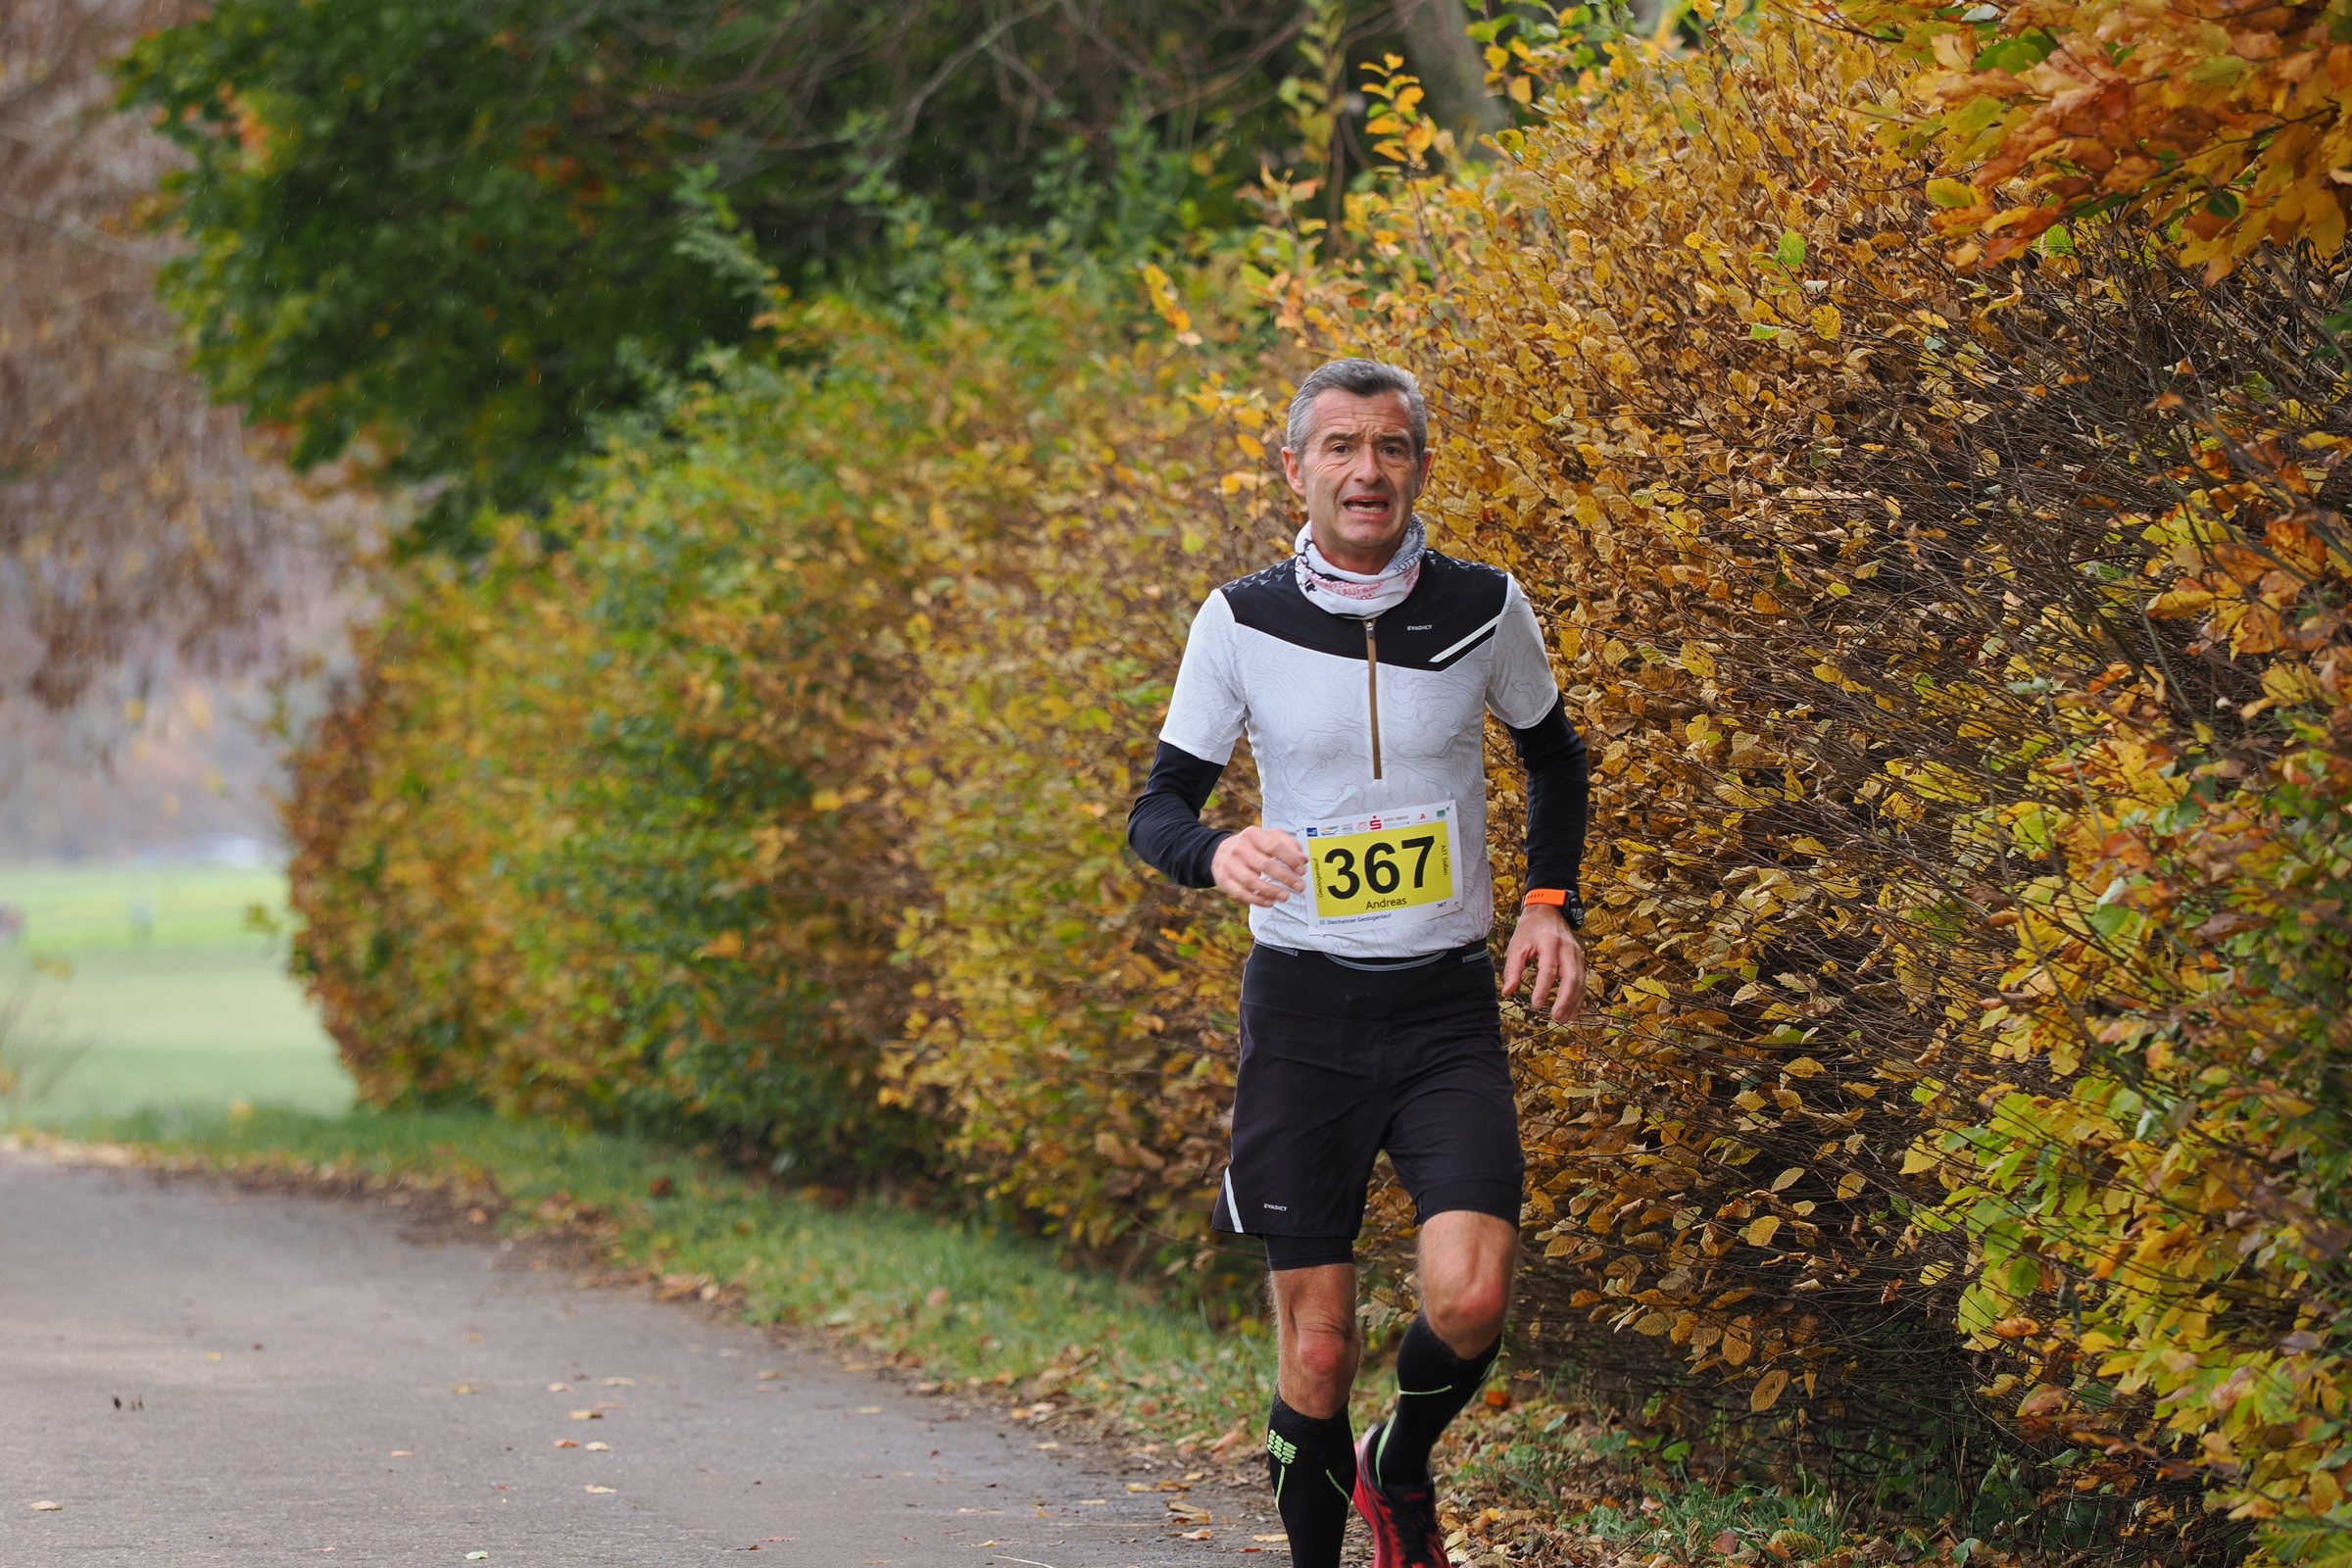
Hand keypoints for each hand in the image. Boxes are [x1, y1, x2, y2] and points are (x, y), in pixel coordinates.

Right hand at [1211, 826, 1307, 908]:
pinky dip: (1257, 900)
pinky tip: (1270, 902)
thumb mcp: (1269, 837)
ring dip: (1271, 891)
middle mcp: (1239, 848)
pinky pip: (1240, 893)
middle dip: (1285, 878)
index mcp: (1252, 834)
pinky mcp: (1224, 879)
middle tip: (1299, 887)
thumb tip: (1303, 859)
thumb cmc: (1252, 846)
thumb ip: (1288, 845)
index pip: (1274, 846)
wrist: (1221, 851)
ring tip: (1285, 896)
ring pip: (1252, 881)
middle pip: (1264, 865)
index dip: (1290, 859)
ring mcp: (1230, 864)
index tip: (1301, 871)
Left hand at [1502, 902, 1584, 1021]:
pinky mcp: (1580, 958)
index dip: (1543, 989)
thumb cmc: (1530, 928)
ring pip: (1580, 981)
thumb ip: (1513, 968)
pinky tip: (1573, 1011)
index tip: (1536, 1006)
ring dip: (1574, 1002)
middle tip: (1556, 1017)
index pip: (1549, 970)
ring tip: (1564, 1019)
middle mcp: (1567, 948)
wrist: (1548, 909)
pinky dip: (1579, 996)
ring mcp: (1577, 953)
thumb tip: (1507, 992)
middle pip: (1571, 977)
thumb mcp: (1517, 944)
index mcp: (1550, 942)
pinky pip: (1582, 980)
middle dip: (1565, 999)